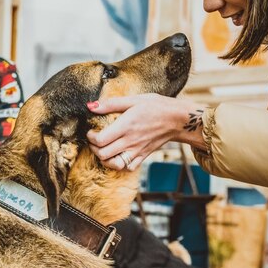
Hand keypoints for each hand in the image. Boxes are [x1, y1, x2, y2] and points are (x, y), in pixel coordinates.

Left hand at [87, 93, 206, 170]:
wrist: (176, 119)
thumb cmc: (155, 107)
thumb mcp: (134, 100)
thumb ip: (111, 104)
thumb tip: (91, 106)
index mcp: (126, 126)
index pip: (101, 140)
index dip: (91, 137)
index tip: (91, 131)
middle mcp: (131, 141)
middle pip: (103, 154)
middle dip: (93, 148)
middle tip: (94, 140)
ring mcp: (137, 151)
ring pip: (114, 165)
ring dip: (104, 159)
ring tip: (103, 149)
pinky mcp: (142, 156)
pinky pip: (127, 168)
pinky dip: (118, 165)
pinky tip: (117, 155)